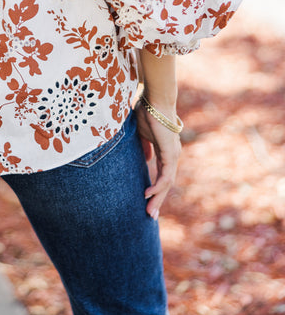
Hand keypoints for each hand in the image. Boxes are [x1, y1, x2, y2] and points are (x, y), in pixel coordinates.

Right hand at [135, 100, 181, 219]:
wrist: (154, 99)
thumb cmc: (147, 111)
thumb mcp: (142, 134)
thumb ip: (145, 147)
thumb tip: (146, 159)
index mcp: (165, 151)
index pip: (162, 175)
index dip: (155, 189)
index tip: (147, 201)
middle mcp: (172, 155)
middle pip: (166, 183)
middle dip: (158, 200)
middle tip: (150, 215)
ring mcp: (172, 155)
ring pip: (167, 182)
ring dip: (158, 198)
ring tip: (149, 211)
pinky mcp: (170, 153)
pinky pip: (165, 175)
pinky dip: (157, 186)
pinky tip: (149, 194)